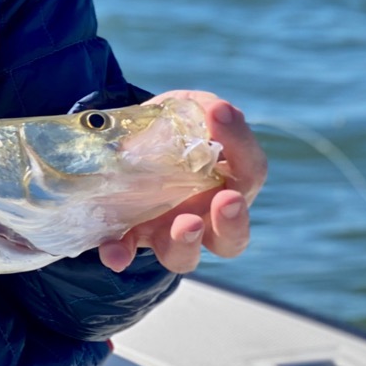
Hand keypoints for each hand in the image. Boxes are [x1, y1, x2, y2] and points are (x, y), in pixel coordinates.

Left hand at [98, 92, 266, 273]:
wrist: (124, 143)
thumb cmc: (171, 130)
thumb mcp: (186, 108)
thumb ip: (202, 108)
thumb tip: (215, 109)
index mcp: (228, 184)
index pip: (249, 173)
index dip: (241, 146)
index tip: (219, 114)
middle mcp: (205, 219)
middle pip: (232, 238)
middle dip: (233, 222)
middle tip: (226, 199)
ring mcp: (168, 232)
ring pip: (185, 257)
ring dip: (185, 243)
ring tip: (184, 223)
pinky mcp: (130, 236)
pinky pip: (127, 252)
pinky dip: (121, 254)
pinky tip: (115, 253)